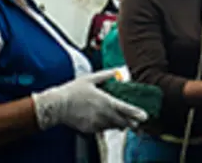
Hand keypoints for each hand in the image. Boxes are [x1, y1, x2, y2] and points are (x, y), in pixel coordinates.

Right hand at [31, 68, 147, 132]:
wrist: (56, 106)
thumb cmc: (72, 91)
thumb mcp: (90, 79)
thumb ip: (105, 75)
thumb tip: (116, 71)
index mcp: (106, 101)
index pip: (126, 109)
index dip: (137, 114)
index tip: (145, 116)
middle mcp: (103, 114)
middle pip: (123, 122)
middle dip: (131, 123)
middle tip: (137, 122)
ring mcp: (96, 123)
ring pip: (113, 126)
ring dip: (119, 124)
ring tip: (124, 122)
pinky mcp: (90, 129)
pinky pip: (102, 129)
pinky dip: (106, 126)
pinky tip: (106, 121)